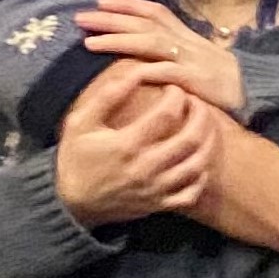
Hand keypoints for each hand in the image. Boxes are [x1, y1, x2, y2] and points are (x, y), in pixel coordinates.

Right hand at [54, 60, 216, 225]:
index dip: (177, 96)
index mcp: (126, 145)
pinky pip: (191, 194)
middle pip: (190, 139)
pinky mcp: (158, 205)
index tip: (175, 89)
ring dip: (208, 142)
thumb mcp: (81, 123)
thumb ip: (108, 97)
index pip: (166, 114)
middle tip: (198, 103)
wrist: (70, 202)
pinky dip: (201, 177)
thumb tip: (135, 73)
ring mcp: (154, 189)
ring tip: (207, 125)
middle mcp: (145, 168)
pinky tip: (199, 160)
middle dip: (201, 115)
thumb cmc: (76, 157)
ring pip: (197, 165)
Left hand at [78, 0, 245, 113]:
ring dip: (118, 41)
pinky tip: (126, 73)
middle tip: (81, 18)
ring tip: (90, 43)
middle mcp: (185, 42)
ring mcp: (191, 59)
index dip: (127, 4)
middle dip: (111, 19)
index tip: (101, 2)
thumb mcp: (196, 56)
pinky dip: (147, 71)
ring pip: (150, 43)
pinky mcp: (196, 80)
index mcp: (184, 35)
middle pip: (144, 24)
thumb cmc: (220, 78)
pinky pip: (168, 73)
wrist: (255, 92)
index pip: (154, 11)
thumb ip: (172, 48)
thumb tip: (142, 42)